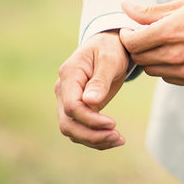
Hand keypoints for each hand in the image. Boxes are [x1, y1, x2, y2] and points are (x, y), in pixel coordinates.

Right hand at [54, 31, 129, 149]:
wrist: (109, 44)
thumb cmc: (110, 48)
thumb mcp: (110, 59)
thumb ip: (100, 80)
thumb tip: (90, 101)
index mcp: (69, 75)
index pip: (72, 106)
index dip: (90, 119)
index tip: (112, 123)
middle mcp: (64, 90)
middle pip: (68, 123)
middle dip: (91, 135)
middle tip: (117, 137)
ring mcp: (68, 100)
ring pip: (72, 130)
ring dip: (94, 139)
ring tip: (119, 140)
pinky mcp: (79, 108)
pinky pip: (81, 128)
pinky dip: (96, 137)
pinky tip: (114, 139)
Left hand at [119, 0, 183, 87]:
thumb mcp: (180, 6)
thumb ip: (149, 11)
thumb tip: (124, 7)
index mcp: (170, 31)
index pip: (131, 43)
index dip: (126, 36)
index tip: (130, 31)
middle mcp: (176, 54)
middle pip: (139, 58)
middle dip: (138, 47)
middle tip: (147, 38)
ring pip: (152, 70)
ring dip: (152, 59)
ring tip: (165, 46)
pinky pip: (168, 77)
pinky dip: (168, 68)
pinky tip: (179, 55)